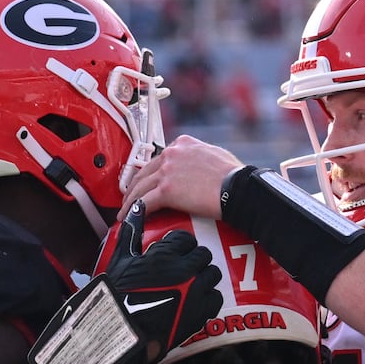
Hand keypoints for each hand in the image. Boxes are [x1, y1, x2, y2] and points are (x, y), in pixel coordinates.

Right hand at [98, 200, 222, 363]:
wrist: (123, 330)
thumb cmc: (118, 294)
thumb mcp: (122, 259)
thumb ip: (132, 232)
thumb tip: (137, 207)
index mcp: (165, 255)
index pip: (185, 239)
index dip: (178, 245)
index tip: (172, 252)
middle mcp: (184, 270)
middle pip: (202, 254)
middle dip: (192, 258)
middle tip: (182, 266)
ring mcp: (195, 292)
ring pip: (212, 273)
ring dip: (203, 275)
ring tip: (190, 282)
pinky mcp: (201, 312)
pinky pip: (216, 297)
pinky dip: (208, 297)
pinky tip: (195, 299)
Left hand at [122, 135, 244, 219]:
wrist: (239, 188)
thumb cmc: (235, 176)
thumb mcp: (215, 156)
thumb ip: (199, 159)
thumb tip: (196, 170)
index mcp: (183, 144)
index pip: (159, 159)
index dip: (150, 173)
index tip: (146, 183)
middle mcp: (172, 154)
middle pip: (144, 172)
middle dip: (134, 187)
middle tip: (130, 199)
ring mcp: (167, 171)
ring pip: (139, 187)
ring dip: (130, 201)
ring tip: (125, 212)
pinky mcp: (167, 190)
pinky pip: (143, 203)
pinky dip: (133, 212)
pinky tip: (129, 219)